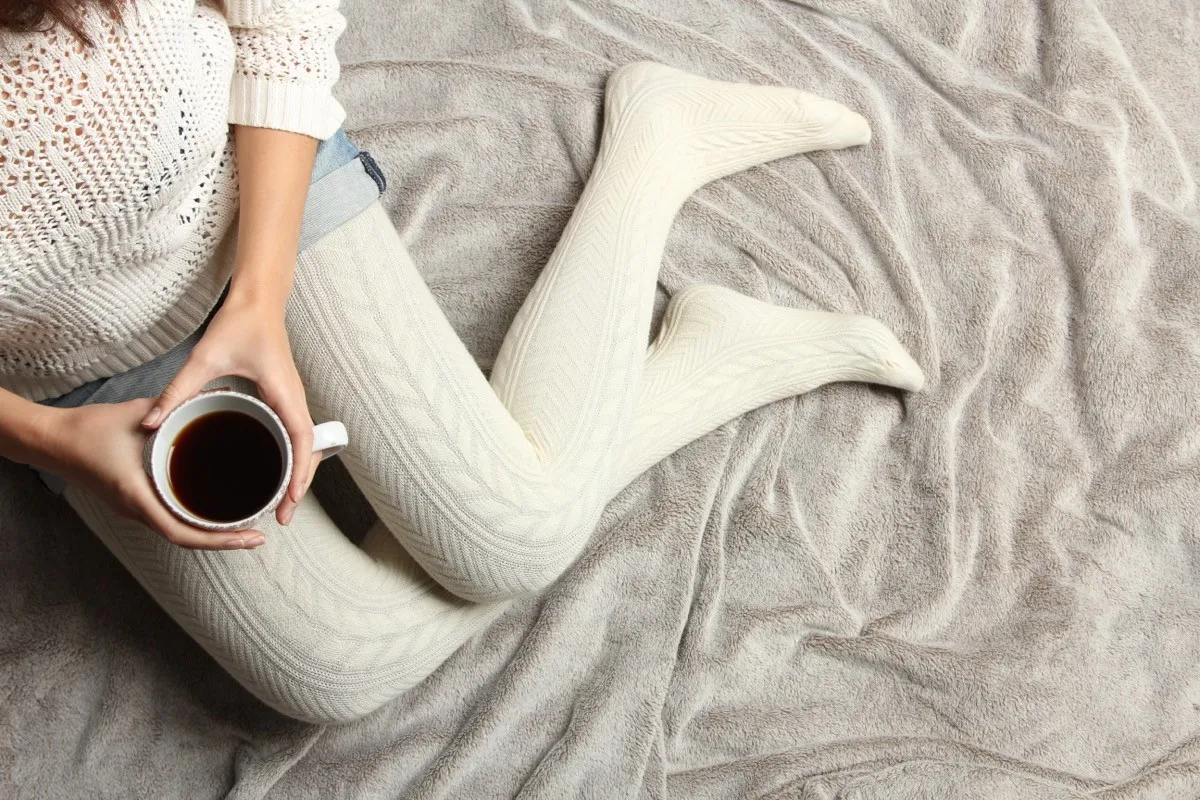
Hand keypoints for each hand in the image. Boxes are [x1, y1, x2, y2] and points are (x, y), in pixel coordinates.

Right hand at [44, 399, 264, 548]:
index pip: (182, 532)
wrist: (52, 440)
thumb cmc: (89, 429)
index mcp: (138, 496)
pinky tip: (213, 508)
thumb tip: (216, 393)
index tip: (249, 537)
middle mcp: (136, 511)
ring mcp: (133, 510)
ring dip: (209, 533)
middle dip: (223, 541)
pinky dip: (193, 519)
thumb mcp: (138, 416)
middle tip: (257, 535)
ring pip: (178, 530)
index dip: (219, 540)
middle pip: (186, 538)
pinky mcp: (132, 503)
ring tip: (242, 525)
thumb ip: (176, 407)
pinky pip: (168, 517)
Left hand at [140, 293, 318, 525]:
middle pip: (309, 452)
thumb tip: (153, 423)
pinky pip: (295, 434)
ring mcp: (293, 399)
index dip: (300, 475)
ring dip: (297, 473)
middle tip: (281, 516)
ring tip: (280, 502)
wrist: (258, 300)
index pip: (302, 442)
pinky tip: (273, 469)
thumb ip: (178, 391)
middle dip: (299, 486)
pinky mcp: (285, 397)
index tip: (289, 502)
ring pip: (304, 445)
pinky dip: (291, 456)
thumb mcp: (204, 358)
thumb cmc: (240, 323)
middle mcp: (295, 399)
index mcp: (284, 393)